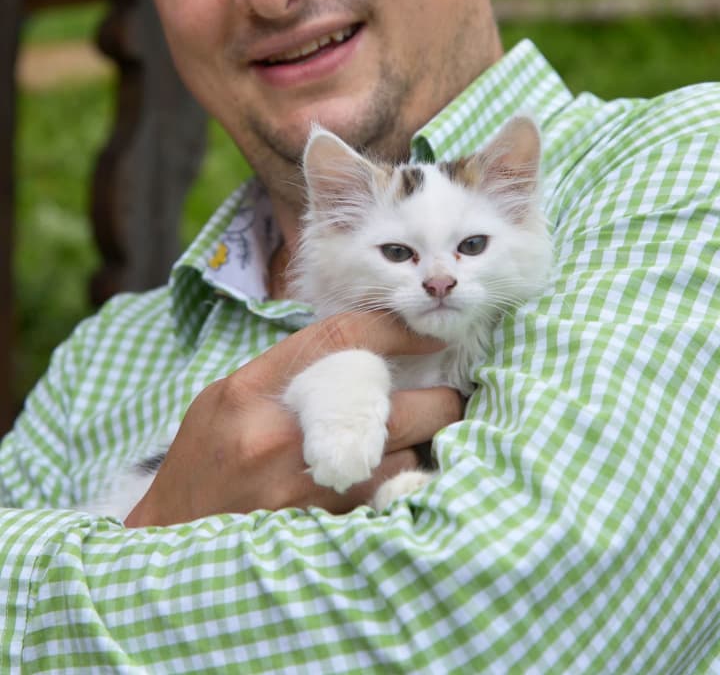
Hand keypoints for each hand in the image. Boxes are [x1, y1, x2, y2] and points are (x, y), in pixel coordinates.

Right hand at [124, 310, 462, 525]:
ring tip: (415, 442)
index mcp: (255, 391)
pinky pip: (385, 499)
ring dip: (417, 448)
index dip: (397, 330)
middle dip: (437, 400)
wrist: (168, 537)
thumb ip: (288, 371)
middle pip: (394, 404)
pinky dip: (397, 484)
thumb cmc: (203, 459)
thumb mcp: (227, 396)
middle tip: (447, 396)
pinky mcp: (321, 530)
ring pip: (402, 457)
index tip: (429, 335)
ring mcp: (304, 489)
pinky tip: (392, 477)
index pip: (343, 339)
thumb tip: (360, 351)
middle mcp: (282, 436)